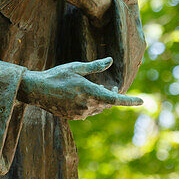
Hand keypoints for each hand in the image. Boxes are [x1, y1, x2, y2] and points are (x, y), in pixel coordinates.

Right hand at [18, 59, 142, 119]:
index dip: (130, 101)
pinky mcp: (73, 117)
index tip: (142, 101)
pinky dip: (89, 104)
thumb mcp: (76, 67)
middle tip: (114, 84)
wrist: (36, 91)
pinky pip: (88, 111)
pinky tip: (80, 96)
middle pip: (108, 103)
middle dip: (112, 94)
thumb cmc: (56, 76)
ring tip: (95, 88)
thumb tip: (110, 61)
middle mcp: (87, 105)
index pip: (115, 99)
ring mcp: (80, 113)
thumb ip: (95, 66)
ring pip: (98, 108)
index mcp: (90, 92)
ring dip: (100, 100)